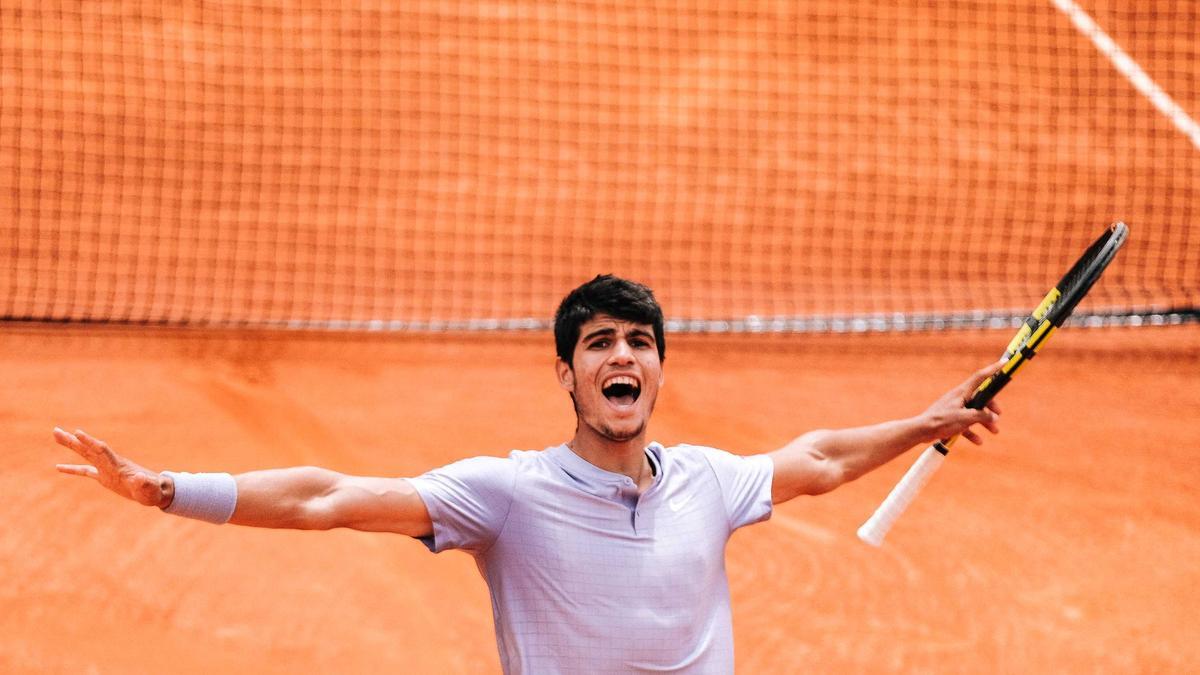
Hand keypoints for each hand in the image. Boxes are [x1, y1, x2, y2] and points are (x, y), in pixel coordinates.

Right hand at [54, 427, 171, 507]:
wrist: (156, 491)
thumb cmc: (153, 490)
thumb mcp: (149, 488)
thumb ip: (144, 483)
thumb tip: (140, 477)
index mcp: (118, 465)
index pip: (102, 450)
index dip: (90, 442)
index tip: (77, 432)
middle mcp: (110, 464)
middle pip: (88, 449)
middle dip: (73, 441)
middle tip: (56, 430)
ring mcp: (106, 469)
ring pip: (85, 455)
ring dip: (71, 446)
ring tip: (56, 436)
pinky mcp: (104, 477)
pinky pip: (85, 471)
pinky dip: (72, 469)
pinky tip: (58, 467)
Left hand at [918, 360, 1003, 444]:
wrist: (922, 430)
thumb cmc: (942, 421)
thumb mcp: (966, 418)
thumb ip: (982, 416)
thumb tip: (994, 417)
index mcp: (962, 392)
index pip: (981, 377)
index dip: (993, 369)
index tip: (1004, 362)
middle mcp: (959, 397)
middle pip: (980, 398)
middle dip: (991, 407)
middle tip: (998, 415)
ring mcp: (954, 408)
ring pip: (974, 412)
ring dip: (985, 422)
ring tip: (994, 431)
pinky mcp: (950, 418)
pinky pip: (965, 423)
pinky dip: (972, 431)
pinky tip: (978, 441)